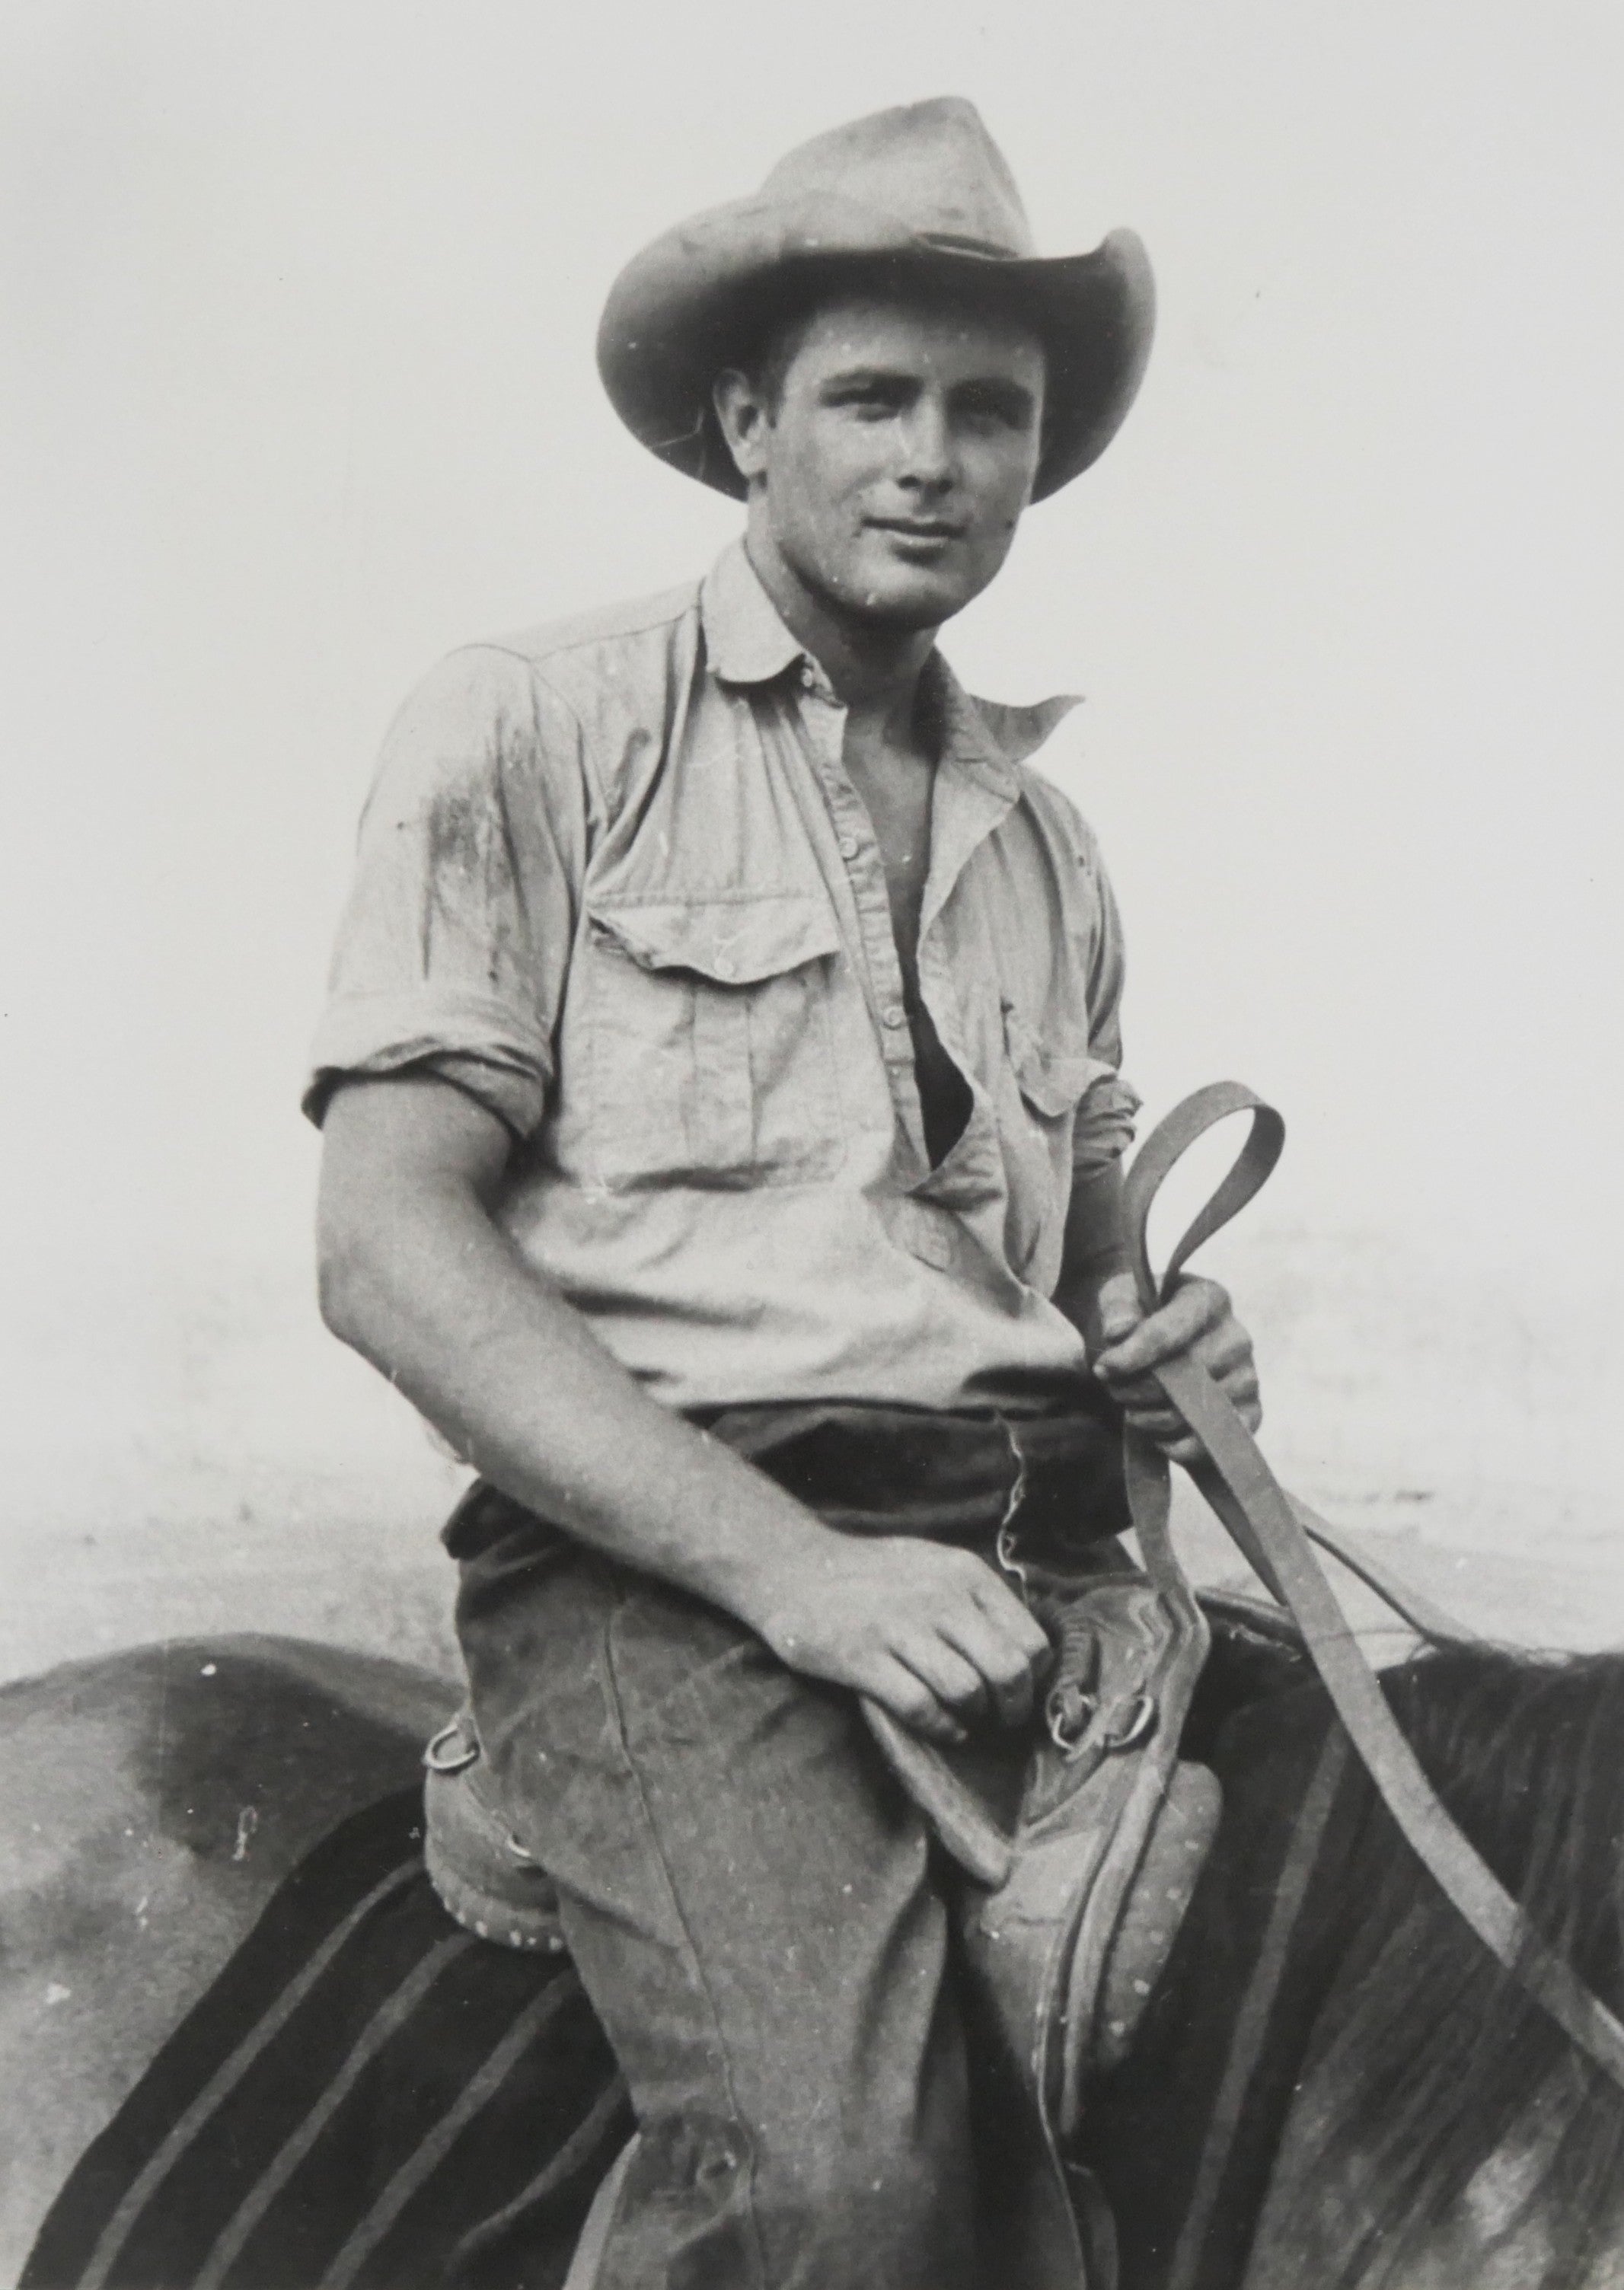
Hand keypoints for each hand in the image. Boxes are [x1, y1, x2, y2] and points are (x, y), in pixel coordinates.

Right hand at [753, 1535, 1052, 1746]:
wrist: (794, 1568)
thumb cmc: (873, 1575)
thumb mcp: (934, 1566)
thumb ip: (976, 1600)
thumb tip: (1025, 1655)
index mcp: (964, 1573)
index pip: (1030, 1640)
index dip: (1032, 1678)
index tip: (1018, 1691)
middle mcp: (939, 1596)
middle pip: (1007, 1670)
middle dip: (1012, 1707)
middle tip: (1001, 1718)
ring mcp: (899, 1626)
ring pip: (967, 1691)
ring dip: (974, 1717)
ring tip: (967, 1719)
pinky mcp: (863, 1657)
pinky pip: (920, 1706)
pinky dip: (940, 1726)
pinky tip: (941, 1726)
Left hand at [1091, 1270, 1260, 1467]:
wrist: (1151, 1340)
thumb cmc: (1137, 1316)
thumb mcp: (1119, 1299)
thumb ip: (1117, 1309)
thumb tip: (1119, 1331)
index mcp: (1209, 1299)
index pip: (1171, 1332)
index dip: (1135, 1355)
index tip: (1103, 1369)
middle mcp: (1237, 1337)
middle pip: (1185, 1378)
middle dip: (1139, 1389)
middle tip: (1115, 1388)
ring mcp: (1247, 1377)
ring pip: (1195, 1413)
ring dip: (1153, 1418)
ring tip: (1133, 1407)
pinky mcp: (1249, 1413)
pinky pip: (1216, 1441)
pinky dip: (1180, 1446)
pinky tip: (1157, 1434)